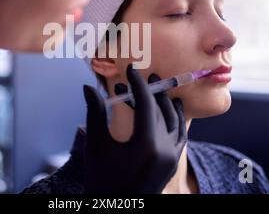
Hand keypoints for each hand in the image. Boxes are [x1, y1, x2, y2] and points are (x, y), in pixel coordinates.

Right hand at [83, 63, 186, 192]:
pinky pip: (180, 134)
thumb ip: (95, 113)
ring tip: (156, 88)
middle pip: (159, 110)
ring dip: (164, 102)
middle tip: (142, 76)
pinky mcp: (173, 163)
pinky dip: (175, 119)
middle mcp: (165, 149)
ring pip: (174, 120)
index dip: (138, 83)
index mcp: (145, 144)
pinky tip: (169, 109)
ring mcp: (172, 157)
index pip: (146, 103)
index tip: (132, 69)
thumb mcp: (96, 144)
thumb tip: (88, 87)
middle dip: (149, 91)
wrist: (116, 207)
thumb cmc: (101, 177)